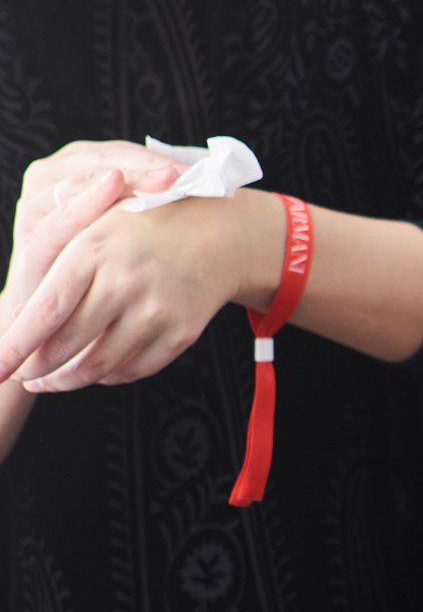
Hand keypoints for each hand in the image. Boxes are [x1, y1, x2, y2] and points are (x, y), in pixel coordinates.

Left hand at [0, 176, 284, 391]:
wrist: (214, 234)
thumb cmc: (139, 230)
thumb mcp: (92, 233)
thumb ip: (56, 272)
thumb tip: (17, 322)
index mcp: (95, 250)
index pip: (46, 311)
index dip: (17, 344)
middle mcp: (126, 282)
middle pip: (67, 345)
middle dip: (36, 367)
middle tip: (19, 373)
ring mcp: (156, 311)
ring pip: (98, 366)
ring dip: (66, 380)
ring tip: (47, 380)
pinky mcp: (179, 334)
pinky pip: (131, 371)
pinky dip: (105, 376)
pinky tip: (91, 371)